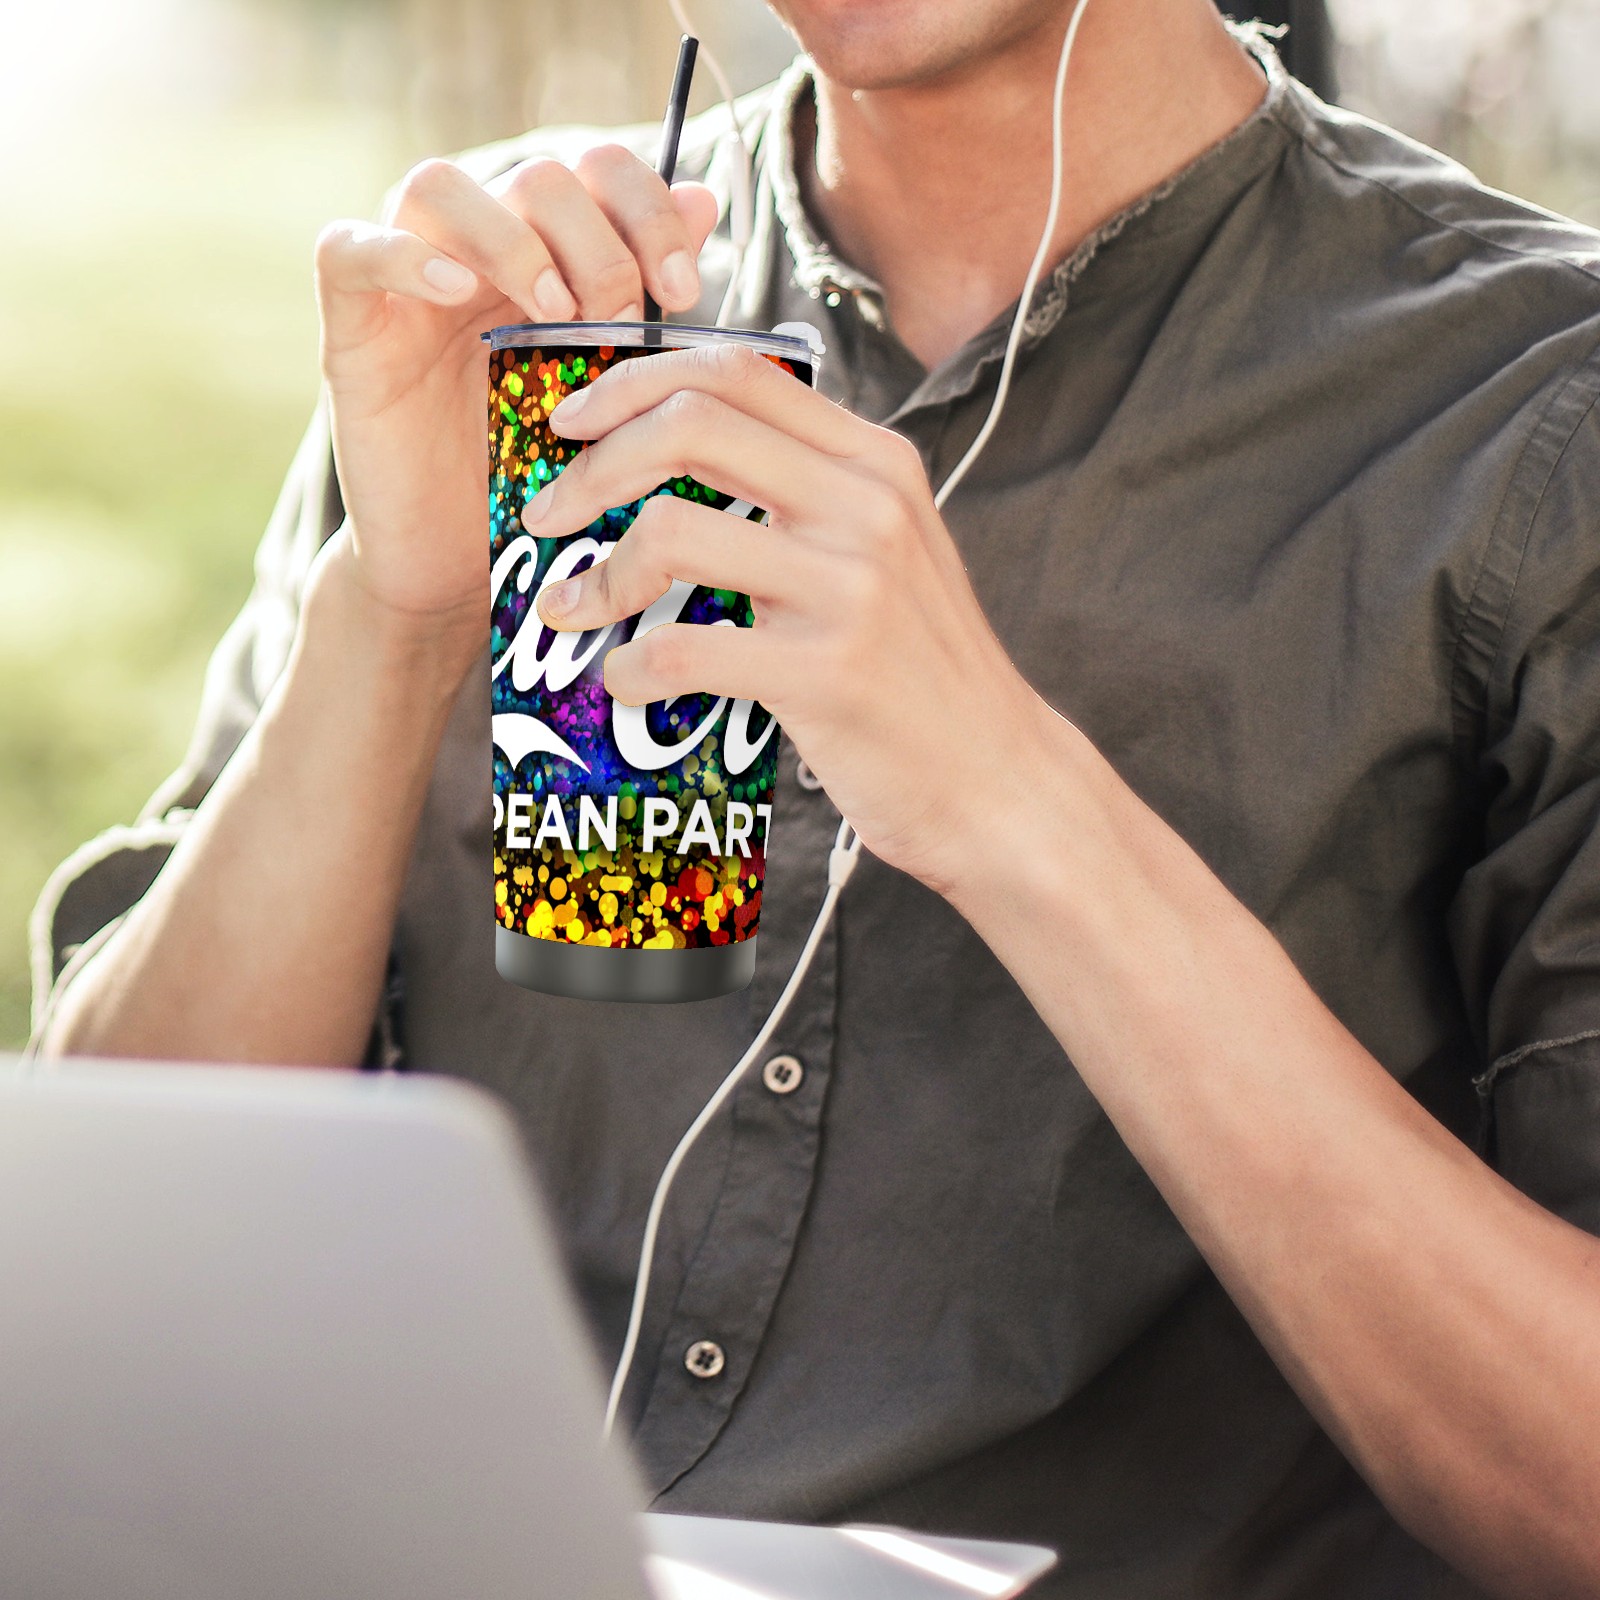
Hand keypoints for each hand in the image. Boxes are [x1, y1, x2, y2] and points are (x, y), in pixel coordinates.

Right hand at [311, 146, 719, 647]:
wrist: (461, 567)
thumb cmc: (539, 483)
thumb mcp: (609, 394)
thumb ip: (645, 302)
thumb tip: (702, 199)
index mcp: (548, 261)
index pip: (595, 173)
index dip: (646, 209)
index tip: (682, 290)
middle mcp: (477, 257)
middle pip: (533, 177)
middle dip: (596, 240)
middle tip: (622, 320)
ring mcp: (408, 288)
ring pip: (437, 186)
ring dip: (512, 238)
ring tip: (556, 312)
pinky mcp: (353, 333)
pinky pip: (347, 250)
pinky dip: (401, 254)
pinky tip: (455, 291)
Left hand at [525, 342, 1051, 893]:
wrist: (997, 779)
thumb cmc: (924, 671)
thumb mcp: (889, 552)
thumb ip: (810, 494)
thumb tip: (683, 454)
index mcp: (876, 463)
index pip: (736, 373)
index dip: (632, 382)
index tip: (572, 423)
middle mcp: (867, 507)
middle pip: (690, 426)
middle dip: (593, 464)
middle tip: (548, 513)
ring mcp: (850, 589)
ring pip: (674, 533)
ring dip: (598, 575)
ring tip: (570, 611)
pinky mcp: (827, 673)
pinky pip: (685, 649)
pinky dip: (632, 666)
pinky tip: (626, 681)